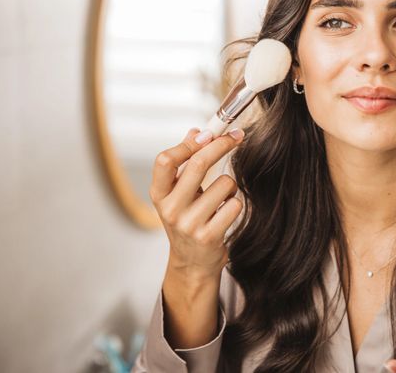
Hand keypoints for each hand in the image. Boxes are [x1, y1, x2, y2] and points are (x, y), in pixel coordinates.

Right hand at [150, 127, 244, 281]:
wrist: (193, 262)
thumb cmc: (187, 220)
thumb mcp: (178, 193)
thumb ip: (185, 162)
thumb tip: (196, 132)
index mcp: (159, 194)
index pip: (165, 160)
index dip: (188, 143)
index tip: (208, 133)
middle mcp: (170, 209)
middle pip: (198, 164)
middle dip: (221, 145)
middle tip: (237, 136)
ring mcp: (189, 224)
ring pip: (224, 183)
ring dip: (230, 185)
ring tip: (221, 198)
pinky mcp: (209, 236)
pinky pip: (235, 205)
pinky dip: (235, 203)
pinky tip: (225, 213)